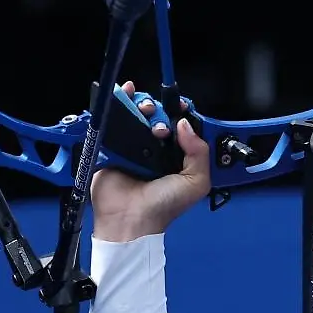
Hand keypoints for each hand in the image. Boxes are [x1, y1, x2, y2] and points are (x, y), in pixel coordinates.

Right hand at [90, 81, 210, 242]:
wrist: (131, 218)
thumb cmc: (164, 205)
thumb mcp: (196, 182)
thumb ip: (200, 153)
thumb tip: (185, 124)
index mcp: (176, 157)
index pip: (180, 128)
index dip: (181, 115)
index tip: (181, 106)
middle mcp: (155, 150)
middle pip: (158, 118)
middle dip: (161, 110)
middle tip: (159, 119)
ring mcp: (134, 147)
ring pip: (138, 116)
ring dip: (142, 104)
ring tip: (145, 109)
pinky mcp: (113, 147)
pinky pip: (115, 122)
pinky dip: (120, 104)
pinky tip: (126, 94)